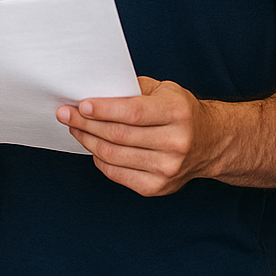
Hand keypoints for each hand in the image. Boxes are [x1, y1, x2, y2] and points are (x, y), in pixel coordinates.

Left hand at [56, 76, 220, 195]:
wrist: (211, 142)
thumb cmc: (180, 111)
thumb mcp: (163, 90)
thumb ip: (131, 89)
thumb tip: (93, 90)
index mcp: (178, 113)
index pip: (133, 113)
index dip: (104, 110)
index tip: (80, 104)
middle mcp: (176, 142)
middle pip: (119, 135)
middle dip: (85, 123)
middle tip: (64, 113)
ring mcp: (168, 168)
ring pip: (114, 155)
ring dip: (87, 140)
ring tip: (74, 127)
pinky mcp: (159, 187)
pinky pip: (117, 173)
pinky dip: (99, 159)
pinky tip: (92, 145)